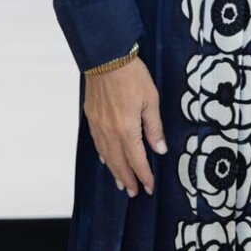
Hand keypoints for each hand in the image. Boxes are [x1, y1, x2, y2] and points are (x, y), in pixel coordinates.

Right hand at [84, 56, 166, 195]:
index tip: (149, 187)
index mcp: (127, 129)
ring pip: (106, 155)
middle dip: (128, 179)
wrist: (105, 57)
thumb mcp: (151, 100)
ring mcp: (98, 125)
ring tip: (121, 183)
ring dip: (114, 170)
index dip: (144, 175)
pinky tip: (106, 159)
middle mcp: (110, 131)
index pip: (137, 160)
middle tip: (133, 192)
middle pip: (119, 162)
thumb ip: (154, 128)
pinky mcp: (92, 117)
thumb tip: (159, 150)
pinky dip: (103, 154)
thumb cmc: (132, 76)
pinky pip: (97, 142)